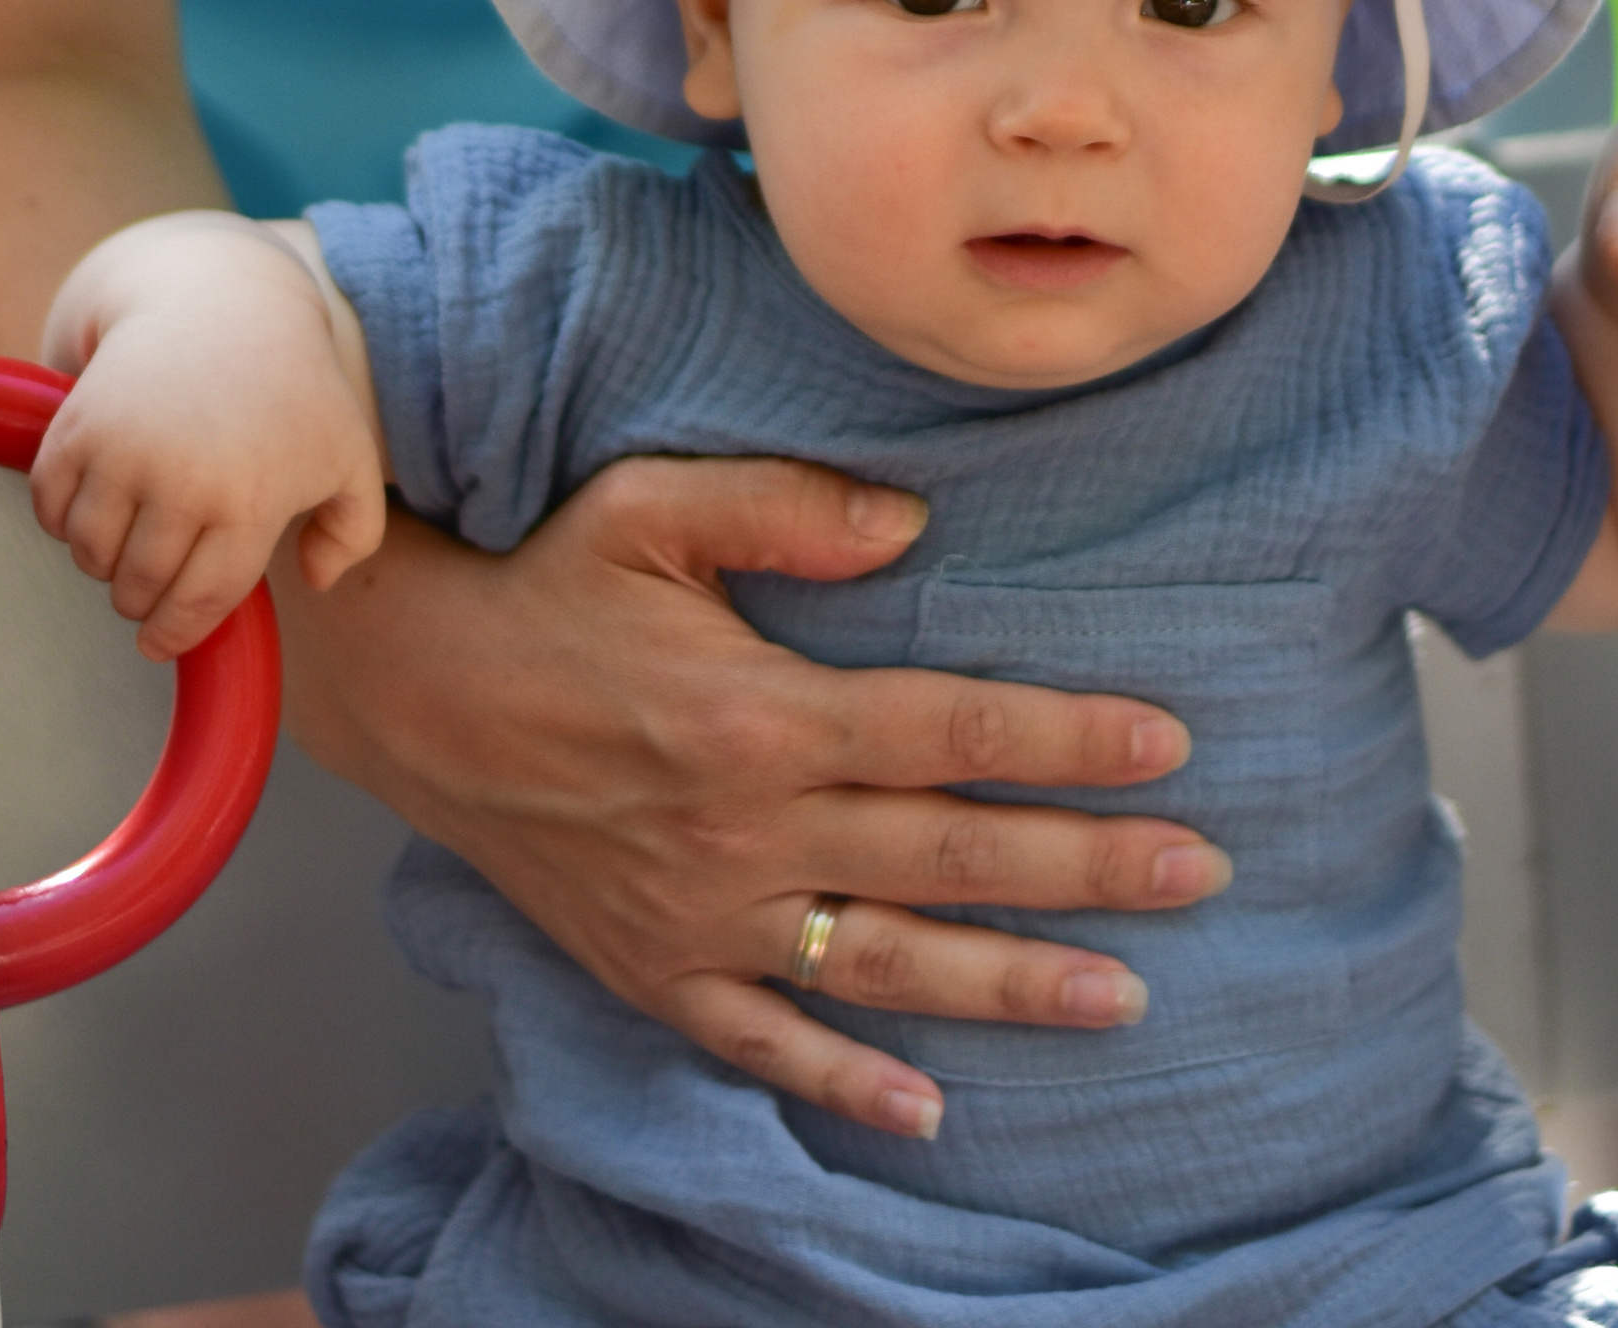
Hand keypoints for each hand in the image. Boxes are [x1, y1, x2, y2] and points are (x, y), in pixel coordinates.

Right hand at [33, 213, 386, 658]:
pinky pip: (48, 508)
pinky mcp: (77, 425)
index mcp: (251, 498)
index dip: (175, 633)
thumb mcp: (348, 451)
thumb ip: (355, 528)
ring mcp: (124, 451)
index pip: (200, 601)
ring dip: (101, 559)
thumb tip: (313, 581)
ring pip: (89, 553)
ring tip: (126, 535)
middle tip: (148, 580)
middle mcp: (184, 480)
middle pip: (139, 585)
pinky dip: (61, 518)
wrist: (220, 298)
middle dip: (140, 596)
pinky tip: (93, 500)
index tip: (157, 643)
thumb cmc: (290, 387)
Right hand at [279, 452, 1229, 1139]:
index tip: (1167, 743)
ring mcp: (703, 915)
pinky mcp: (656, 970)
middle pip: (950, 852)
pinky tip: (932, 1110)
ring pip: (889, 960)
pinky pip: (767, 1043)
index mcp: (760, 712)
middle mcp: (746, 829)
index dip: (1065, 736)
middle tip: (1201, 872)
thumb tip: (912, 525)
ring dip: (1013, 980)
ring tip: (1125, 993)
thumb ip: (786, 506)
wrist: (415, 693)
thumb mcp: (652, 507)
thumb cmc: (546, 583)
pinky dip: (847, 1085)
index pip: (950, 729)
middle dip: (1088, 864)